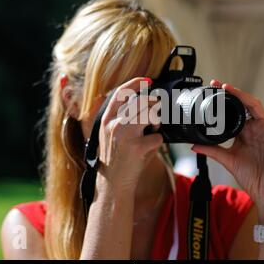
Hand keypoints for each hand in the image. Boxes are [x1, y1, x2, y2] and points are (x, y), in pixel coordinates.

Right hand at [96, 77, 162, 194]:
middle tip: (156, 115)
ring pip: (151, 114)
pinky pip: (157, 136)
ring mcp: (126, 134)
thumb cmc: (115, 158)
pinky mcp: (138, 147)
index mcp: (106, 119)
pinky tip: (149, 148)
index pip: (121, 92)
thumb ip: (122, 118)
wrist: (112, 183)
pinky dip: (157, 142)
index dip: (136, 83)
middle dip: (154, 105)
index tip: (147, 80)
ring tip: (153, 130)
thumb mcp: (110, 134)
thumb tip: (144, 102)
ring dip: (157, 121)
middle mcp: (114, 124)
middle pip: (142, 102)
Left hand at [192, 80, 263, 223]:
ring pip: (255, 106)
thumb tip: (193, 145)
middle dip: (231, 93)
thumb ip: (212, 150)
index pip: (233, 111)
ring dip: (242, 95)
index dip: (224, 100)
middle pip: (243, 105)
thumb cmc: (250, 176)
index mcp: (243, 133)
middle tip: (217, 84)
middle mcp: (254, 128)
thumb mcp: (227, 159)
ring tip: (228, 88)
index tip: (211, 89)